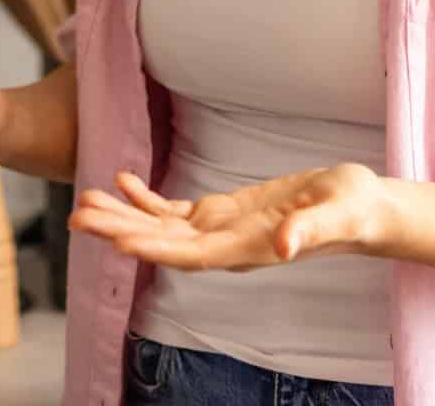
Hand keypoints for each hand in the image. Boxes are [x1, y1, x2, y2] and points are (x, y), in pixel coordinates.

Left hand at [69, 165, 393, 272]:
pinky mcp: (221, 213)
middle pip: (163, 243)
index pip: (191, 255)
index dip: (153, 249)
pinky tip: (122, 181)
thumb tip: (282, 246)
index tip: (117, 241)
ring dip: (122, 215)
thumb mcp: (335, 215)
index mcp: (247, 250)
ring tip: (85, 200)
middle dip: (119, 230)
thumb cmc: (351, 211)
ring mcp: (220, 231)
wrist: (358, 209)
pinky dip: (146, 199)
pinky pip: (175, 211)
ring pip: (160, 228)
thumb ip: (308, 232)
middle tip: (76, 217)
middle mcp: (225, 247)